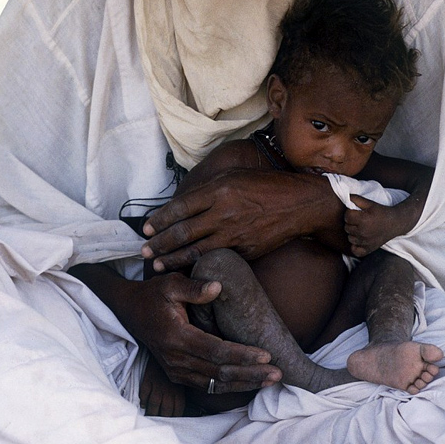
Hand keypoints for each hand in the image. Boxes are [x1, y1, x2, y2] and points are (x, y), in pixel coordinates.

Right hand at [114, 270, 282, 393]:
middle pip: (220, 373)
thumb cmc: (153, 294)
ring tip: (270, 381)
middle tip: (278, 373)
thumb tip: (218, 287)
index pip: (216, 351)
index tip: (266, 355)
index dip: (242, 355)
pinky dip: (230, 386)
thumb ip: (194, 288)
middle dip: (251, 374)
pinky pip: (207, 386)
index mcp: (176, 336)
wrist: (128, 311)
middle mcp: (176, 359)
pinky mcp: (178, 375)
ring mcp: (176, 370)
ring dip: (245, 383)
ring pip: (215, 384)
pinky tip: (250, 383)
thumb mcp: (170, 283)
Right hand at [139, 356, 185, 416]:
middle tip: (157, 423)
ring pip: (153, 405)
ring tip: (148, 416)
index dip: (173, 419)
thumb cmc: (175, 370)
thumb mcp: (182, 382)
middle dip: (161, 419)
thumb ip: (180, 397)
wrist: (165, 350)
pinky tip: (143, 404)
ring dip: (150, 413)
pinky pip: (144, 394)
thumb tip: (180, 411)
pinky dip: (143, 400)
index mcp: (179, 393)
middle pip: (164, 412)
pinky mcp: (148, 381)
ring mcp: (157, 386)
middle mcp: (169, 392)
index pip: (177, 413)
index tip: (170, 422)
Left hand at [142, 169, 343, 271]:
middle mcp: (224, 212)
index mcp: (220, 190)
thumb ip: (208, 188)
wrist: (300, 204)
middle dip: (160, 243)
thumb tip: (182, 202)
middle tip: (144, 251)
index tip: (147, 228)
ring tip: (158, 264)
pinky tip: (187, 268)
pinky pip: (217, 259)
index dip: (160, 220)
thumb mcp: (234, 175)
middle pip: (183, 231)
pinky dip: (199, 265)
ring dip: (174, 259)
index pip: (180, 207)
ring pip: (196, 250)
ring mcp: (235, 234)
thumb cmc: (266, 185)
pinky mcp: (246, 250)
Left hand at [344, 197, 408, 256]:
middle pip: (347, 227)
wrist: (395, 223)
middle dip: (351, 223)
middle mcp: (363, 232)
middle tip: (359, 220)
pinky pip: (355, 250)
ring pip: (349, 238)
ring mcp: (365, 242)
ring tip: (361, 228)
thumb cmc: (381, 212)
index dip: (350, 213)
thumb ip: (357, 199)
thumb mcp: (370, 203)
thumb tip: (346, 197)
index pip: (346, 216)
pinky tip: (360, 240)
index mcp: (363, 220)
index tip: (356, 213)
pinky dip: (355, 246)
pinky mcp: (368, 249)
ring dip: (353, 233)